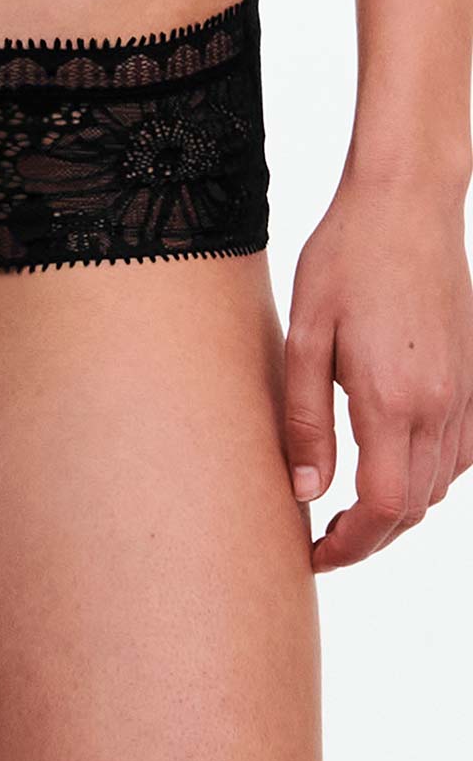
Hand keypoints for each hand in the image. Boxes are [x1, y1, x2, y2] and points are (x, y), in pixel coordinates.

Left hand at [283, 171, 472, 572]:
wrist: (406, 204)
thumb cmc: (343, 261)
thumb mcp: (304, 337)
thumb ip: (305, 419)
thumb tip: (305, 491)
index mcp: (394, 399)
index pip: (383, 507)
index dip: (350, 546)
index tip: (313, 555)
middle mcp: (442, 406)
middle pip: (415, 507)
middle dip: (370, 538)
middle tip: (321, 542)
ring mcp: (468, 393)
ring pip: (441, 485)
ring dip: (397, 509)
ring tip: (346, 511)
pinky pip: (460, 453)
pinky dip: (426, 477)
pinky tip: (389, 466)